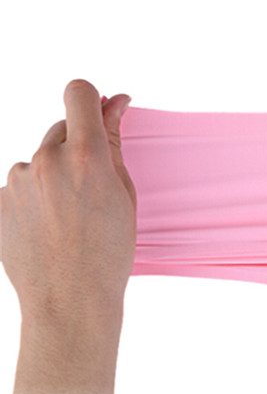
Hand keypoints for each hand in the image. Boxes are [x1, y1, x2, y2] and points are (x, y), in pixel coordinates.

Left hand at [0, 79, 136, 315]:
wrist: (70, 300)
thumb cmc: (107, 253)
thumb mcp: (124, 194)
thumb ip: (113, 144)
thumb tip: (114, 105)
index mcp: (83, 155)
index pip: (79, 93)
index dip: (92, 99)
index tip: (102, 113)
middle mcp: (44, 159)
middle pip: (61, 130)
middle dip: (78, 148)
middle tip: (94, 189)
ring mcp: (15, 181)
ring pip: (40, 161)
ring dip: (54, 176)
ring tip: (70, 218)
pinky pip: (21, 187)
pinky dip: (36, 200)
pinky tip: (49, 228)